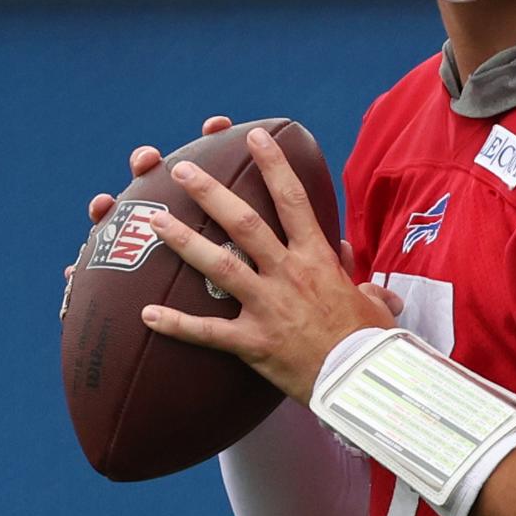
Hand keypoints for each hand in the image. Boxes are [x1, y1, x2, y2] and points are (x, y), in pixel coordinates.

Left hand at [68, 116, 400, 311]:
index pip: (294, 200)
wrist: (362, 380)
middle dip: (211, 193)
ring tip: (152, 220)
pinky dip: (175, 324)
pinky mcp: (252, 342)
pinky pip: (207, 332)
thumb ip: (353, 271)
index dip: (274, 164)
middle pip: (245, 223)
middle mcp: (289, 274)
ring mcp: (268, 306)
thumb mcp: (369, 297)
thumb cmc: (369, 338)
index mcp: (318, 258)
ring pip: (218, 266)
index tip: (256, 136)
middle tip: (181, 170)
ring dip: (183, 241)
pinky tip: (145, 314)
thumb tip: (347, 254)